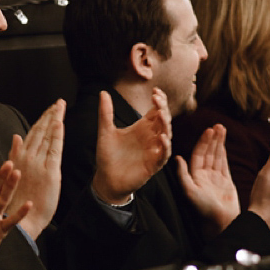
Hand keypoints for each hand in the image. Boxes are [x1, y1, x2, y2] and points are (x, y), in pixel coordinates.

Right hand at [0, 99, 62, 238]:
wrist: (22, 220)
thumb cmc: (15, 201)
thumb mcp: (12, 174)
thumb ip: (15, 153)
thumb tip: (16, 136)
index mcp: (19, 158)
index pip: (32, 133)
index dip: (42, 120)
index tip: (49, 109)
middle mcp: (27, 157)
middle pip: (40, 131)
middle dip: (50, 115)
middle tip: (59, 103)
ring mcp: (38, 164)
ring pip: (47, 136)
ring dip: (54, 119)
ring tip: (61, 107)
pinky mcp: (50, 172)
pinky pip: (54, 149)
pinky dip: (56, 135)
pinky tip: (59, 123)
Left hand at [92, 89, 170, 204]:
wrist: (106, 179)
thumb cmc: (108, 155)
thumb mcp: (105, 132)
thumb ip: (106, 113)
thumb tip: (103, 92)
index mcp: (142, 127)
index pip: (156, 110)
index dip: (159, 100)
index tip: (155, 91)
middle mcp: (151, 137)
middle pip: (163, 120)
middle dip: (162, 109)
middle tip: (157, 99)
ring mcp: (154, 150)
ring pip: (167, 135)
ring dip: (165, 124)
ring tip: (160, 114)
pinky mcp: (153, 164)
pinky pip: (163, 154)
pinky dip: (164, 146)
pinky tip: (161, 138)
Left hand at [175, 124, 240, 234]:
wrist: (220, 222)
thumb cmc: (202, 209)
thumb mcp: (189, 191)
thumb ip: (183, 174)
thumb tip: (178, 157)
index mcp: (194, 176)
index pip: (198, 155)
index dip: (203, 142)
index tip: (208, 130)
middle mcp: (203, 175)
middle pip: (207, 152)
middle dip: (212, 139)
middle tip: (217, 126)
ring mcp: (214, 177)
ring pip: (216, 156)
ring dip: (219, 143)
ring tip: (222, 129)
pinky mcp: (225, 181)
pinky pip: (224, 163)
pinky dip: (224, 153)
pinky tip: (223, 144)